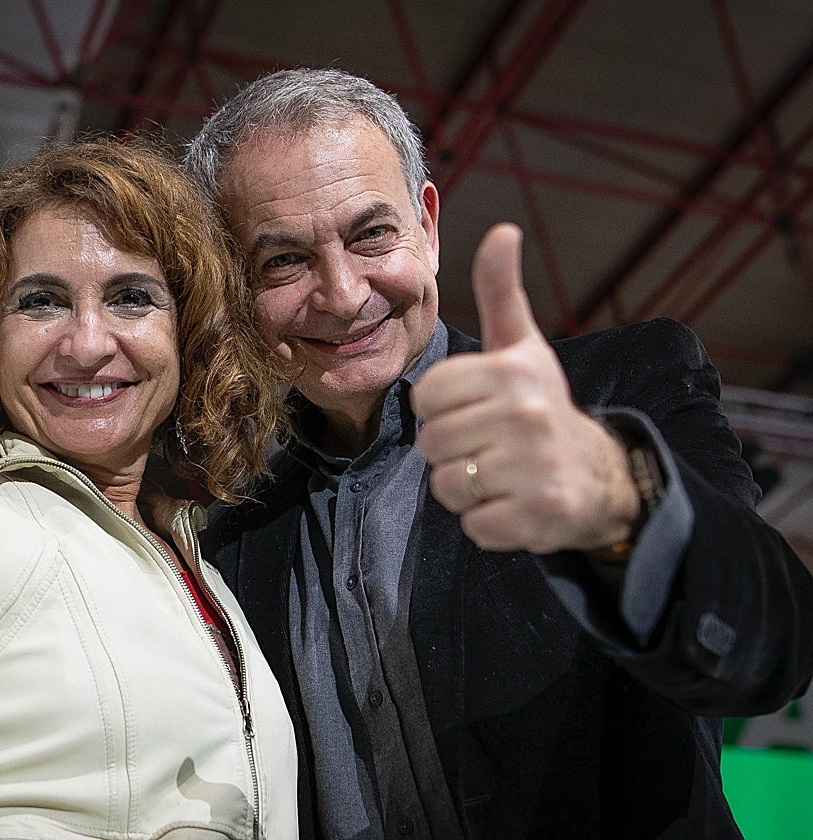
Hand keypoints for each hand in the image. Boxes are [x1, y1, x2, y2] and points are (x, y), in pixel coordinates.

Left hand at [413, 224, 639, 554]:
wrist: (600, 475)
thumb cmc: (542, 406)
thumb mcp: (522, 348)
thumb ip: (501, 293)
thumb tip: (501, 230)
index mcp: (512, 372)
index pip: (426, 396)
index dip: (441, 408)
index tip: (473, 408)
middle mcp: (526, 415)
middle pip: (430, 443)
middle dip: (449, 450)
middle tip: (486, 445)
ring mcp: (535, 467)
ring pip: (446, 486)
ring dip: (464, 488)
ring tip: (498, 474)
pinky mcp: (539, 515)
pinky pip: (473, 526)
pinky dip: (486, 522)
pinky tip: (513, 503)